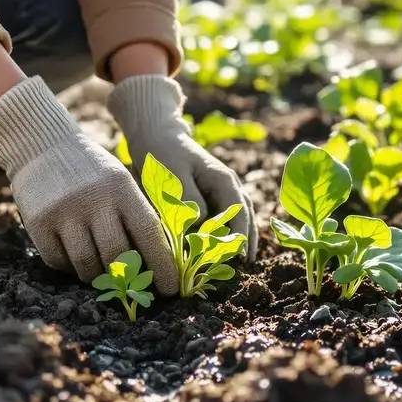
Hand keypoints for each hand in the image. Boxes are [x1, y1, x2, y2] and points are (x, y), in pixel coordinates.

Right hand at [0, 76, 179, 295]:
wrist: (42, 145)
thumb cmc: (91, 171)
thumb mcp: (121, 182)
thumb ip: (138, 215)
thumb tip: (158, 264)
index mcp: (122, 189)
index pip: (149, 234)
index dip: (163, 266)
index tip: (172, 290)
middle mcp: (94, 200)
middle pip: (117, 257)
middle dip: (126, 277)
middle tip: (130, 285)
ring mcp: (64, 212)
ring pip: (87, 266)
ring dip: (95, 276)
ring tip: (99, 268)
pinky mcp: (39, 223)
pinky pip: (58, 262)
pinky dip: (68, 266)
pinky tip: (72, 254)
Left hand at [108, 75, 256, 260]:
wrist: (156, 135)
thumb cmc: (163, 154)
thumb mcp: (174, 176)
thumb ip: (189, 200)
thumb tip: (203, 225)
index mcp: (224, 180)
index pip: (239, 213)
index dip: (240, 236)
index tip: (238, 258)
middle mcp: (228, 186)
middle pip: (245, 217)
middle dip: (244, 241)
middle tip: (243, 266)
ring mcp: (221, 190)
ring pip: (239, 217)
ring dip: (239, 237)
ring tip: (239, 261)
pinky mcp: (210, 195)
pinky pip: (225, 216)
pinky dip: (226, 231)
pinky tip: (221, 248)